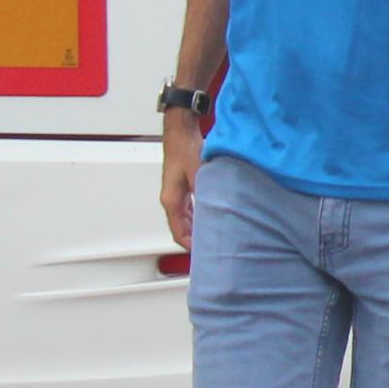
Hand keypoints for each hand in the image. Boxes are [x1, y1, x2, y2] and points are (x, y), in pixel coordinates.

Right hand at [160, 109, 201, 249]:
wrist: (180, 133)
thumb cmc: (185, 150)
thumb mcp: (200, 174)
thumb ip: (207, 193)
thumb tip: (218, 209)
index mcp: (171, 201)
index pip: (178, 232)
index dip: (190, 246)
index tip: (203, 254)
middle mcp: (170, 200)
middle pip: (181, 229)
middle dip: (196, 240)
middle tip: (212, 248)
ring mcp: (175, 195)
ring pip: (186, 220)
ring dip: (197, 229)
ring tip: (214, 237)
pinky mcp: (181, 189)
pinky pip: (189, 210)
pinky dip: (199, 218)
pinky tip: (212, 219)